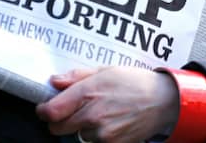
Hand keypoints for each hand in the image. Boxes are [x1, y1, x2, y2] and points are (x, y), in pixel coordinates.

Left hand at [36, 67, 177, 142]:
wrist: (162, 101)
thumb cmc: (135, 82)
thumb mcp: (105, 71)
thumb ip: (76, 77)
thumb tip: (54, 81)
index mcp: (88, 93)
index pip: (51, 111)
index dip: (43, 110)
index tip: (45, 107)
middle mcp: (92, 116)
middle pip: (57, 127)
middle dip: (58, 120)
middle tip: (68, 111)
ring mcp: (102, 133)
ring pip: (75, 136)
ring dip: (79, 128)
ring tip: (96, 114)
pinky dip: (94, 136)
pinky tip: (106, 123)